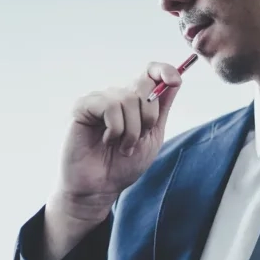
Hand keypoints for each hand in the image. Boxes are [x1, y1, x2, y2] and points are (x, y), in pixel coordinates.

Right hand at [43, 63, 184, 259]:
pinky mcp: (83, 107)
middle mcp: (117, 96)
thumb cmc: (122, 166)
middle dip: (148, 116)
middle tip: (138, 139)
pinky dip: (115, 128)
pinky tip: (106, 141)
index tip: (175, 80)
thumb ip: (162, 109)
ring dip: (131, 130)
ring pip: (128, 98)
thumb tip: (176, 79)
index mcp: (134, 102)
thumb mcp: (152, 137)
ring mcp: (99, 100)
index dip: (164, 70)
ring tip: (122, 147)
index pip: (151, 72)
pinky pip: (110, 106)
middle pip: (144, 84)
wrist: (99, 189)